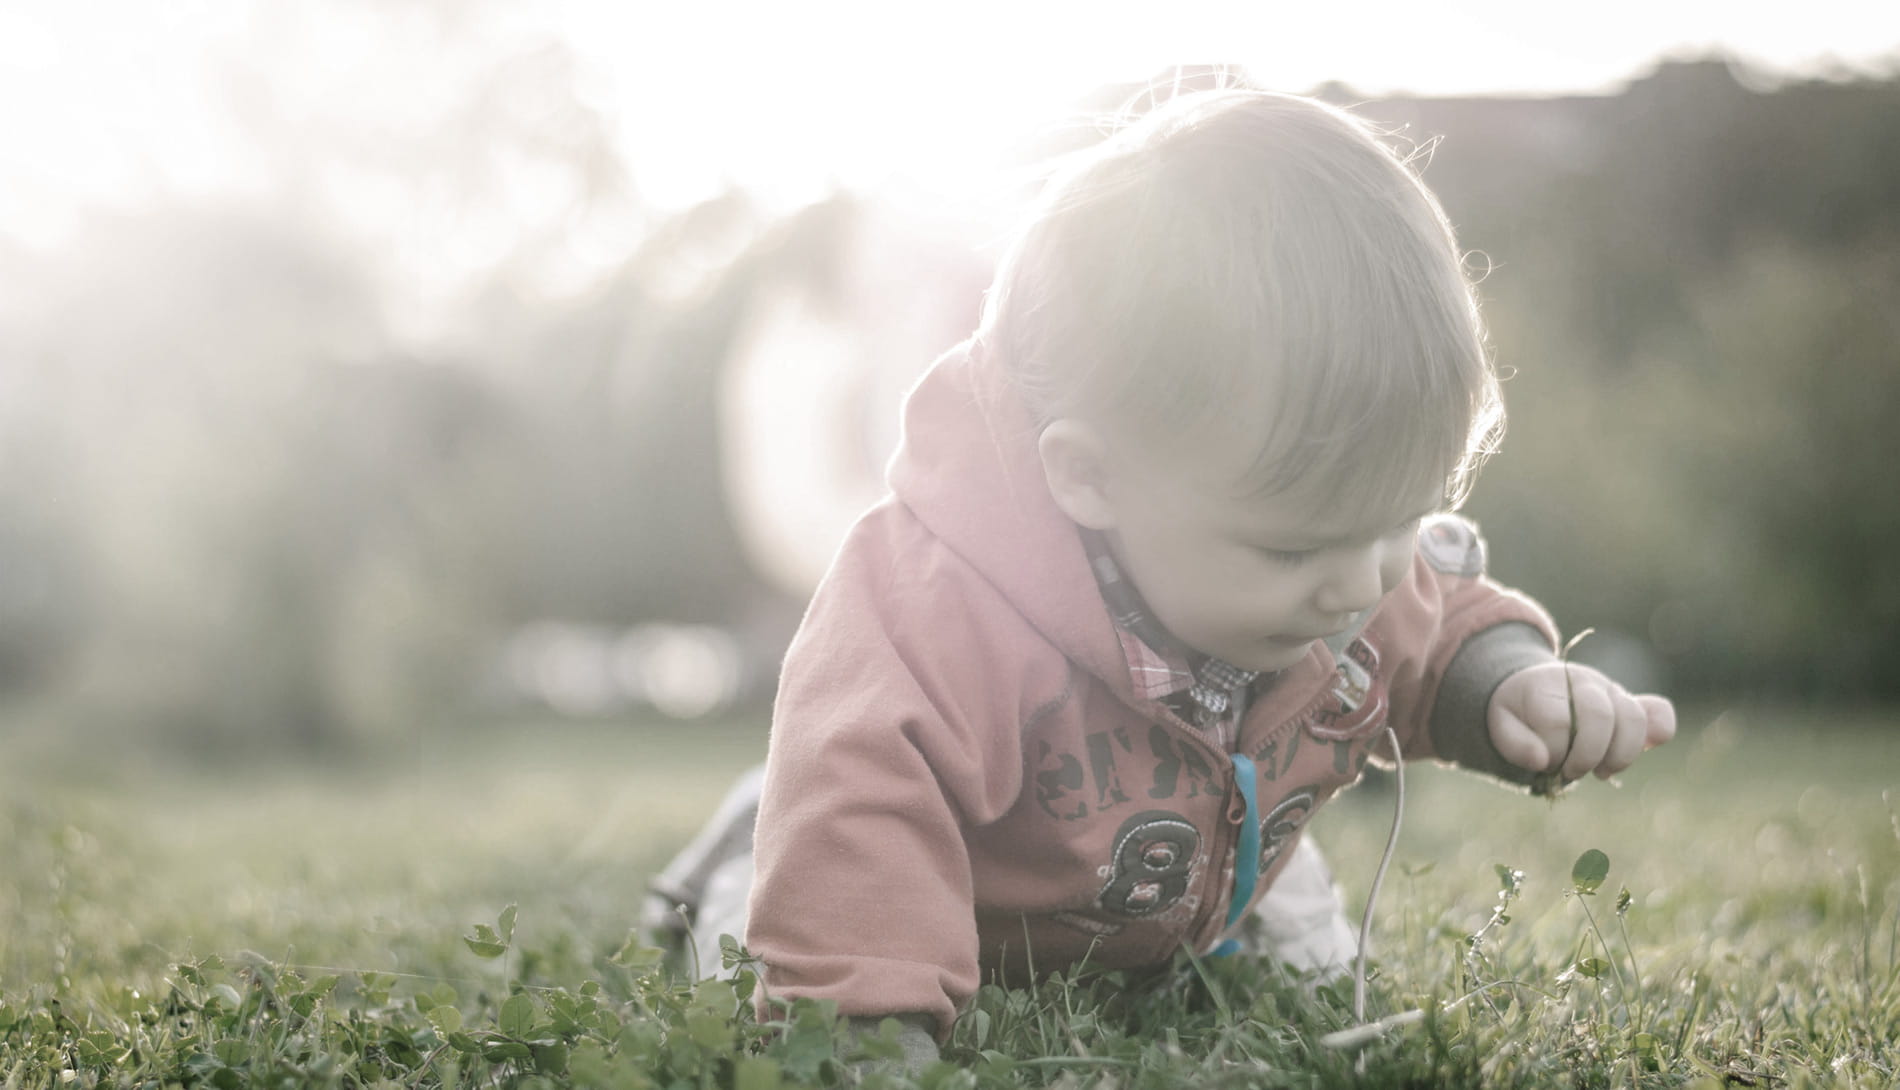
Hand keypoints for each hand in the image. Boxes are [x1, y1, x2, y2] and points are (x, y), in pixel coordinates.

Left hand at [1487, 661, 1675, 782]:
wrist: (1534, 688)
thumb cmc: (1518, 712)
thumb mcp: (1500, 725)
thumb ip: (1515, 744)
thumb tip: (1541, 761)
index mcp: (1545, 684)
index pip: (1558, 721)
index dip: (1553, 752)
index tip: (1545, 764)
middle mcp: (1582, 682)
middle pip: (1600, 716)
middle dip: (1587, 756)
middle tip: (1571, 773)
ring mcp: (1610, 690)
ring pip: (1633, 718)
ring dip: (1620, 755)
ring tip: (1601, 772)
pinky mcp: (1630, 703)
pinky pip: (1659, 712)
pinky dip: (1659, 731)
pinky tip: (1645, 749)